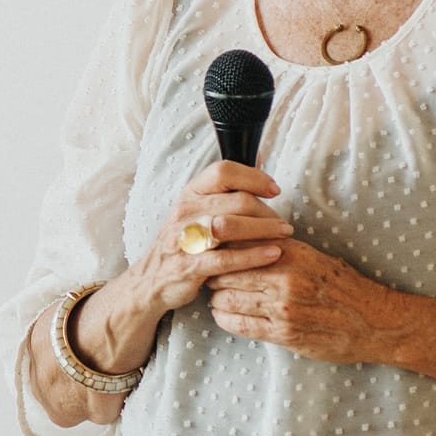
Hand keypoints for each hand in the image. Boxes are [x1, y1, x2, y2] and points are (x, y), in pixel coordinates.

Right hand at [124, 160, 291, 318]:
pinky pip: (225, 259)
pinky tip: (272, 254)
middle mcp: (186, 211)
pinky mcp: (188, 266)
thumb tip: (259, 157)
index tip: (274, 189)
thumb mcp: (198, 209)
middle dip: (266, 211)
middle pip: (235, 200)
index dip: (253, 177)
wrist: (151, 279)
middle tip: (284, 223)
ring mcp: (184, 238)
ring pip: (230, 226)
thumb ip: (227, 187)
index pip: (223, 171)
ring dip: (263, 229)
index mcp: (191, 193)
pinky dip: (253, 256)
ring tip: (284, 234)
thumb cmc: (184, 241)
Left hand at [204, 239, 400, 364]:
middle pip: (228, 271)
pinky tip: (223, 316)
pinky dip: (225, 319)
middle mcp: (285, 277)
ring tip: (216, 297)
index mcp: (293, 252)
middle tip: (209, 275)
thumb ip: (281, 251)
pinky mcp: (284, 334)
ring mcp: (283, 307)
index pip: (239, 243)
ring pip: (228, 299)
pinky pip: (239, 325)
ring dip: (217, 299)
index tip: (214, 251)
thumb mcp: (315, 258)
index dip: (222, 248)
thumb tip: (245, 241)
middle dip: (214, 274)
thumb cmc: (345, 287)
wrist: (375, 321)